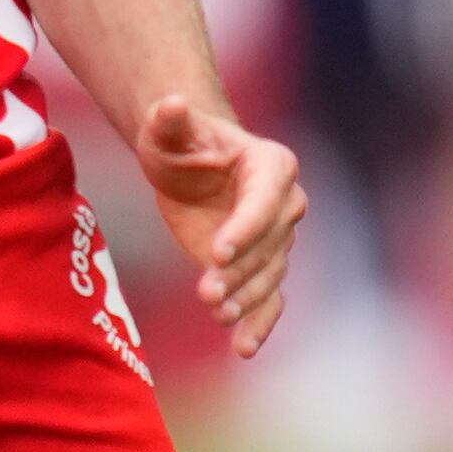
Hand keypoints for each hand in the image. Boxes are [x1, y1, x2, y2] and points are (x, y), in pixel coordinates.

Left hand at [131, 91, 305, 355]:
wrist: (190, 169)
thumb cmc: (181, 144)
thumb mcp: (167, 131)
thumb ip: (169, 120)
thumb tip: (170, 102)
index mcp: (272, 166)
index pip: (264, 202)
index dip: (245, 228)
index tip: (216, 252)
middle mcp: (285, 204)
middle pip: (269, 245)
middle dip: (240, 271)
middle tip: (207, 292)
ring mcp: (277, 240)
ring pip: (269, 275)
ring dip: (246, 299)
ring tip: (218, 314)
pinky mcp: (262, 268)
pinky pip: (270, 300)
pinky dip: (260, 324)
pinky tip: (243, 349)